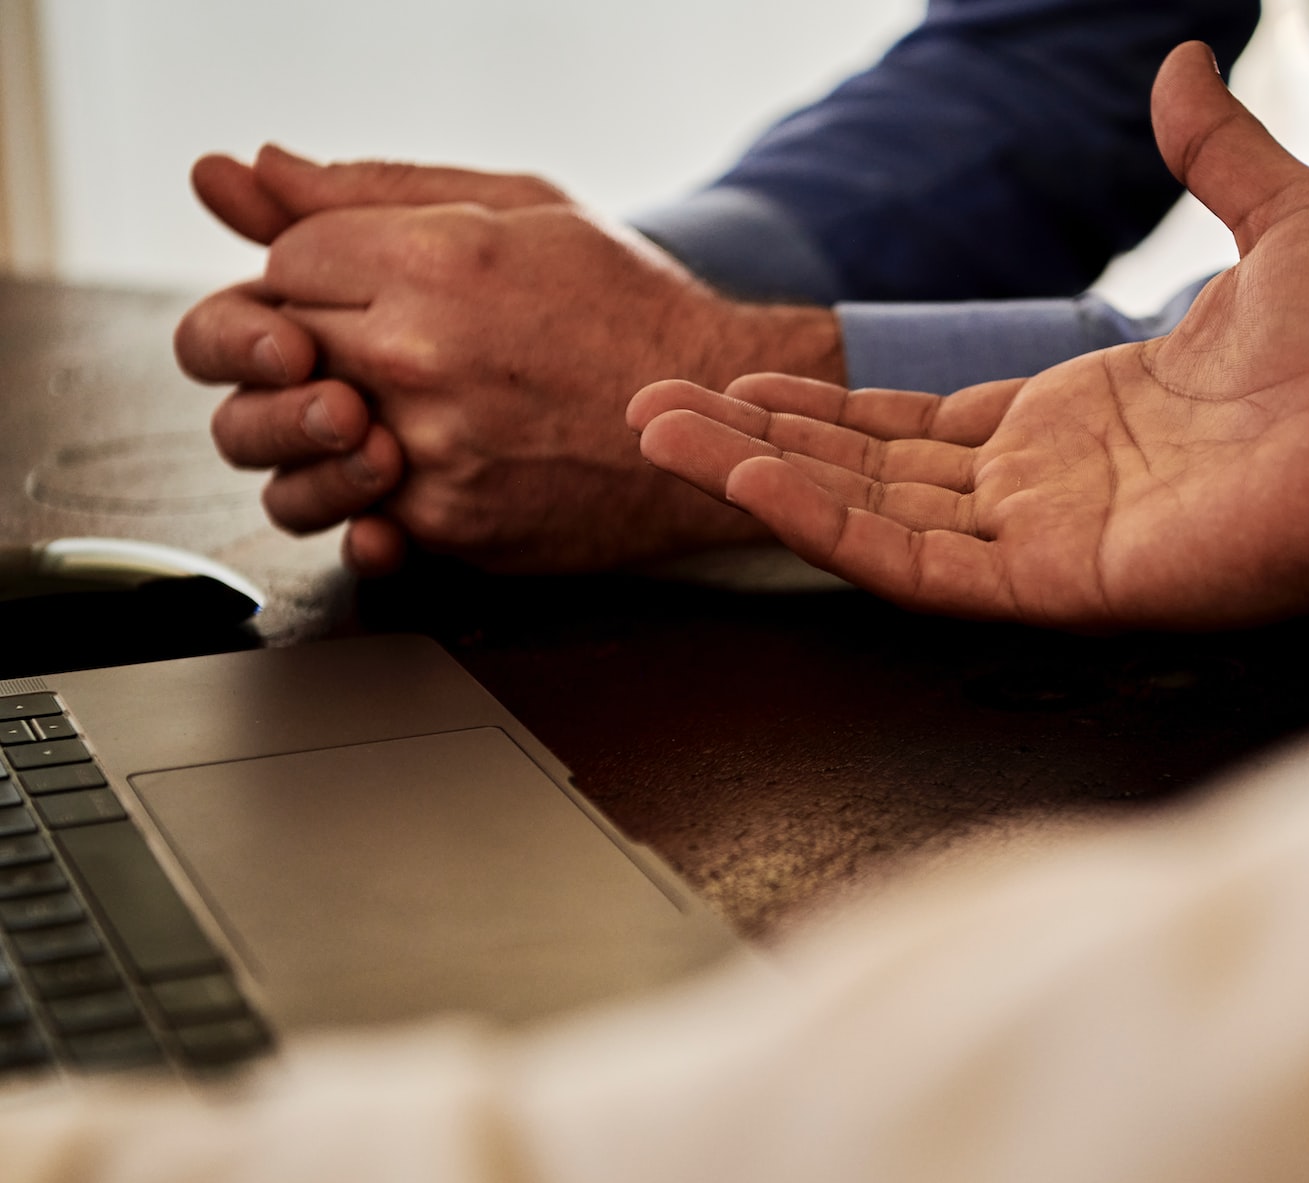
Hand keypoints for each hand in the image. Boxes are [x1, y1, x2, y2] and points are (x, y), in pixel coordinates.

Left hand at [175, 147, 843, 572]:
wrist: (717, 420)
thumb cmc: (630, 310)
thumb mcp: (519, 210)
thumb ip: (370, 188)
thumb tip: (239, 178)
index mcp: (434, 261)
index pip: (284, 261)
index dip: (315, 272)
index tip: (363, 285)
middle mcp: (421, 357)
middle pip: (267, 350)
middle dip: (305, 346)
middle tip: (367, 348)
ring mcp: (431, 452)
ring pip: (282, 447)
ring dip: (310, 430)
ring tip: (376, 412)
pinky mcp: (450, 526)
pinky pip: (349, 512)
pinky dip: (370, 492)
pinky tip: (422, 463)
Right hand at [628, 42, 1308, 630]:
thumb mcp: (1287, 221)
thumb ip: (1215, 154)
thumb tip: (1184, 64)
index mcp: (1090, 414)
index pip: (927, 420)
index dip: (834, 399)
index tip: (748, 375)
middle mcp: (1054, 485)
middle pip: (874, 468)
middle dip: (764, 437)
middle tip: (656, 409)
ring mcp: (1052, 539)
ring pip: (875, 514)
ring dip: (763, 475)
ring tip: (659, 434)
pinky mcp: (1063, 583)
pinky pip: (921, 562)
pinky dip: (830, 524)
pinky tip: (748, 482)